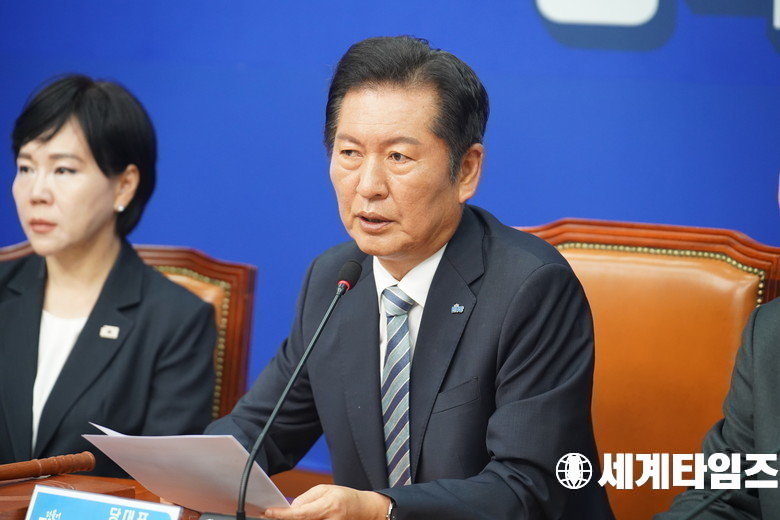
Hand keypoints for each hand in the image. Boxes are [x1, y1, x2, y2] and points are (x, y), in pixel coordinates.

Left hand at [262, 485, 389, 519]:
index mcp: (328, 506)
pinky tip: (306, 517)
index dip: (282, 515)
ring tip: (295, 514)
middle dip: (287, 518)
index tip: (269, 512)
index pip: (299, 514)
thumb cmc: (346, 498)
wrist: (364, 510)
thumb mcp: (326, 489)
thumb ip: (306, 498)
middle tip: (275, 514)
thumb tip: (291, 508)